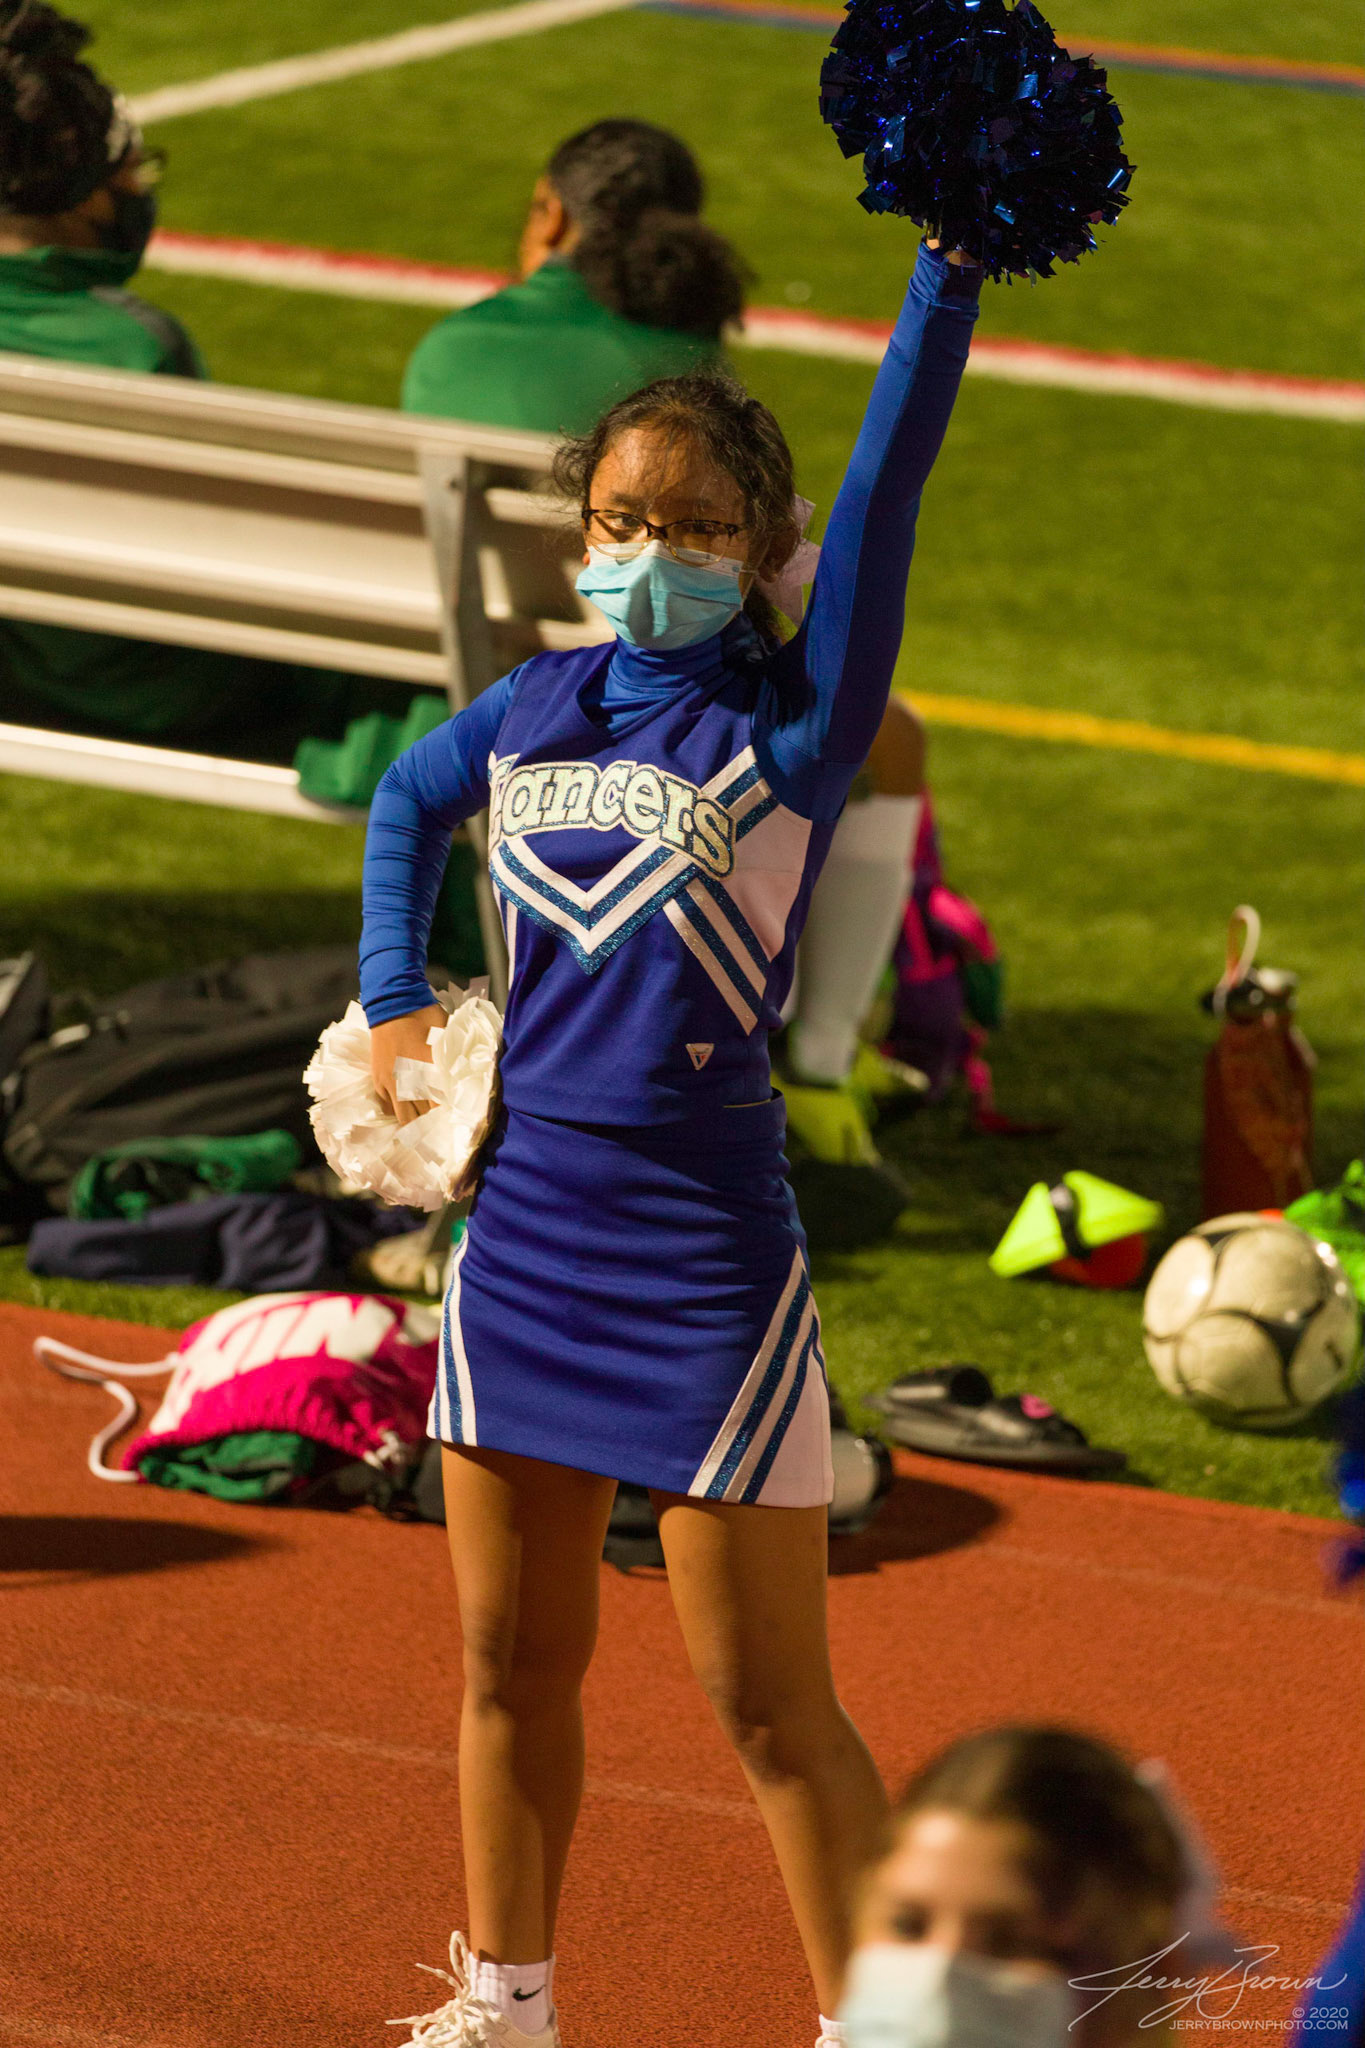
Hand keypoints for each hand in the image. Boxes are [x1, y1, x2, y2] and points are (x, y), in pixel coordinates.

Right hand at [370, 1004, 446, 1124]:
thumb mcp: (446, 1043)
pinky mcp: (378, 1080)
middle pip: (421, 1121)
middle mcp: (408, 1086)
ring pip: (404, 1118)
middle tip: (441, 1130)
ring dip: (414, 1122)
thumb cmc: (427, 1019)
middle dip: (431, 1127)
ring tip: (424, 1125)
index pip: (441, 1111)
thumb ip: (450, 1068)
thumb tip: (461, 1086)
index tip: (457, 1127)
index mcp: (429, 1076)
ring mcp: (390, 1085)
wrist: (394, 1004)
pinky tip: (407, 1108)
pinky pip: (388, 1106)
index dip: (449, 1121)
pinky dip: (398, 1110)